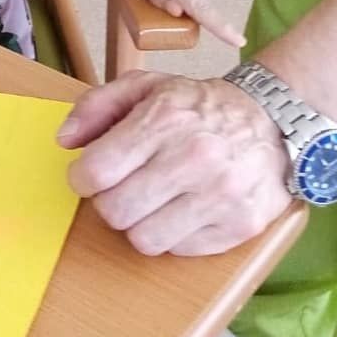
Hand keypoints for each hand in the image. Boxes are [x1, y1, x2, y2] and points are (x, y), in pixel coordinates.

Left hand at [58, 71, 292, 255]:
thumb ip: (95, 106)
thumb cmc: (197, 105)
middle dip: (106, 202)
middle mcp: (193, 158)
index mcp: (163, 120)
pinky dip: (170, 235)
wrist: (272, 121)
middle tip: (119, 188)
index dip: (81, 178)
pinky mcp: (241, 226)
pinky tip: (178, 209)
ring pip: (144, 239)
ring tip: (148, 201)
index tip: (88, 175)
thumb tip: (65, 140)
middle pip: (115, 211)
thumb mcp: (144, 86)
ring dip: (137, 223)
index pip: (97, 171)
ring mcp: (220, 196)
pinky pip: (179, 251)